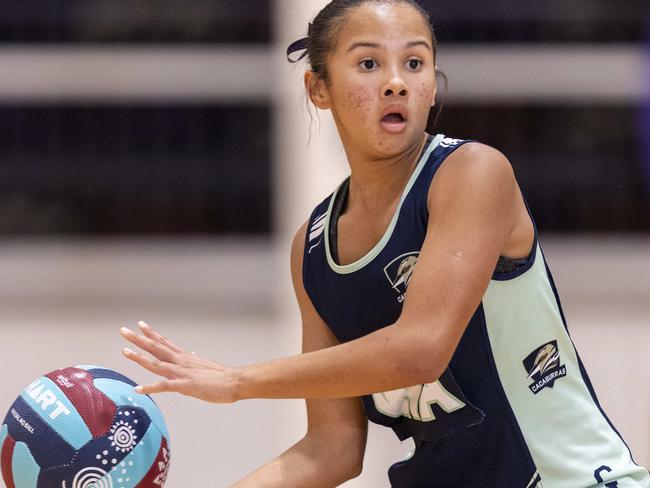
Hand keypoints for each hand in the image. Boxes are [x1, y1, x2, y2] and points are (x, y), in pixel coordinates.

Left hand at [120, 321, 240, 402]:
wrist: (235, 381)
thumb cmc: (222, 376)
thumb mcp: (206, 364)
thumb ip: (195, 360)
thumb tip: (191, 354)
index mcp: (185, 357)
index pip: (164, 342)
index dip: (151, 333)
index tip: (140, 325)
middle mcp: (181, 361)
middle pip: (155, 348)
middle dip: (138, 339)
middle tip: (123, 330)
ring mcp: (182, 373)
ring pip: (156, 363)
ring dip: (139, 357)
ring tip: (124, 351)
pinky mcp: (185, 386)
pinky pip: (164, 386)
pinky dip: (150, 387)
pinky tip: (138, 388)